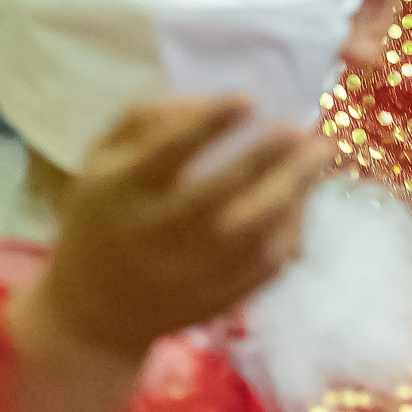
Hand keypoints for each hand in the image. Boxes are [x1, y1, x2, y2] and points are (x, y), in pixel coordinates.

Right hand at [25, 98, 330, 360]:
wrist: (95, 312)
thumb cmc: (103, 219)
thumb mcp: (100, 164)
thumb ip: (141, 123)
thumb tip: (202, 100)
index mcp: (121, 193)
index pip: (166, 155)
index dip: (207, 125)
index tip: (247, 99)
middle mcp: (154, 235)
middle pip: (216, 195)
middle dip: (264, 158)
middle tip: (299, 129)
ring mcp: (187, 273)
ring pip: (249, 235)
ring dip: (291, 193)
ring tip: (317, 158)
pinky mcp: (215, 302)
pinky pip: (263, 267)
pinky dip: (290, 231)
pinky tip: (304, 200)